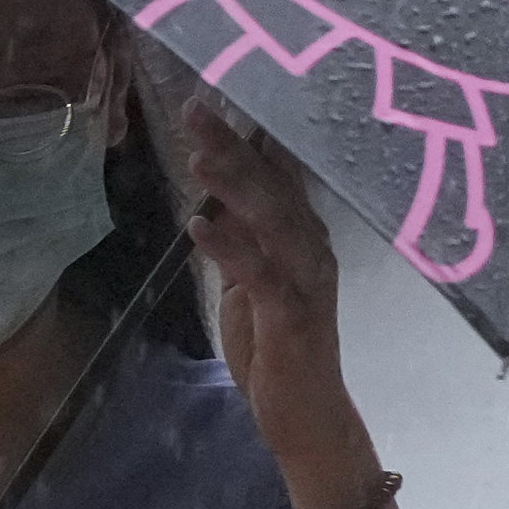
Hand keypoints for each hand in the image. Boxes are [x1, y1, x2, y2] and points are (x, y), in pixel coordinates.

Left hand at [177, 96, 362, 465]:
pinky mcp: (294, 316)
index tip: (212, 94)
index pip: (278, 174)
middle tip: (196, 109)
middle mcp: (313, 249)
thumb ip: (242, 240)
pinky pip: (261, 275)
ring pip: (272, 222)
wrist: (305, 414)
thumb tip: (217, 199)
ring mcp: (307, 281)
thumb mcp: (253, 282)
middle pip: (274, 187)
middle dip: (234, 147)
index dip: (247, 136)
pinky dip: (230, 248)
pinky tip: (199, 225)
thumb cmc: (276, 347)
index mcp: (303, 236)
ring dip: (234, 187)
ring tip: (197, 155)